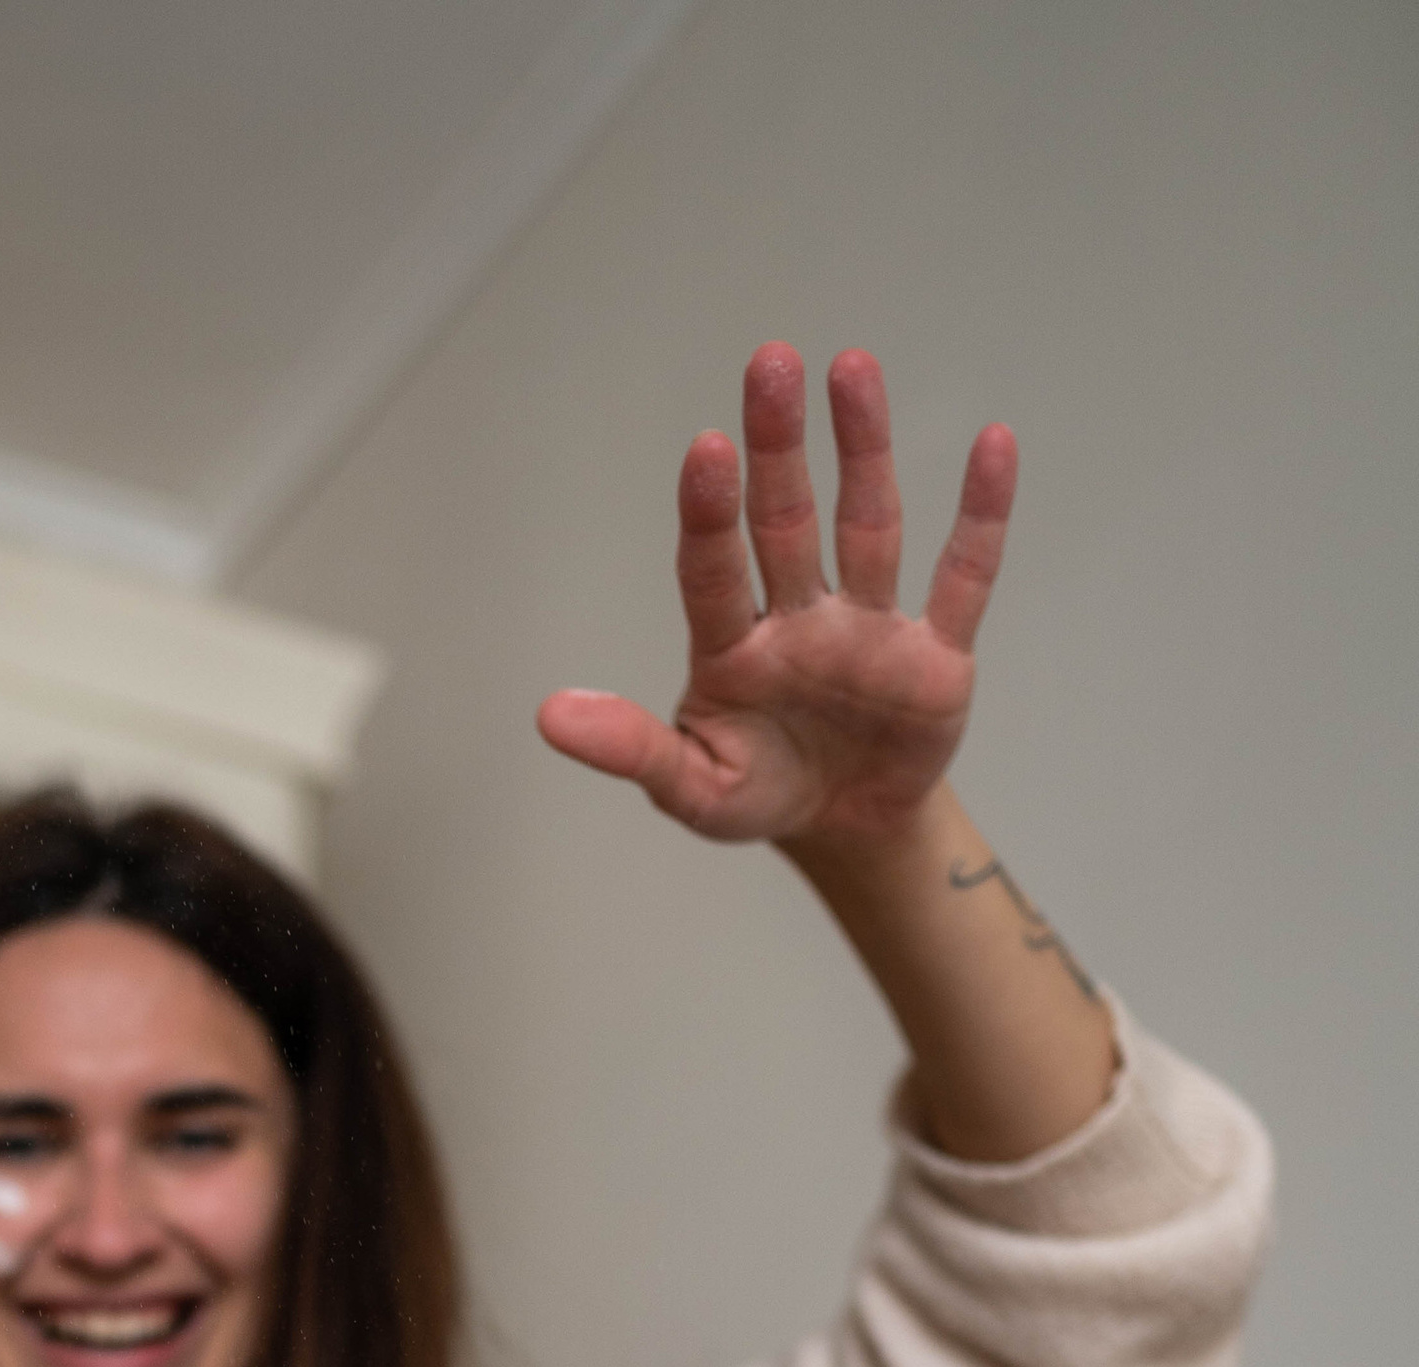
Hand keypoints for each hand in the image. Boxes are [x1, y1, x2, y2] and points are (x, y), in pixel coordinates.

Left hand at [538, 346, 1010, 853]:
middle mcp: (799, 619)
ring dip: (863, 449)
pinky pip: (965, 576)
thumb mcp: (692, 789)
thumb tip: (549, 716)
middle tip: (772, 362)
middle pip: (785, 520)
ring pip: (868, 524)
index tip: (708, 449)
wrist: (844, 829)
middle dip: (779, 445)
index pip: (713, 569)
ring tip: (852, 367)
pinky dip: (981, 516)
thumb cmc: (758, 795)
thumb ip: (631, 750)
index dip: (711, 513)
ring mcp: (869, 628)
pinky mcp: (935, 654)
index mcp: (733, 648)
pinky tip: (993, 445)